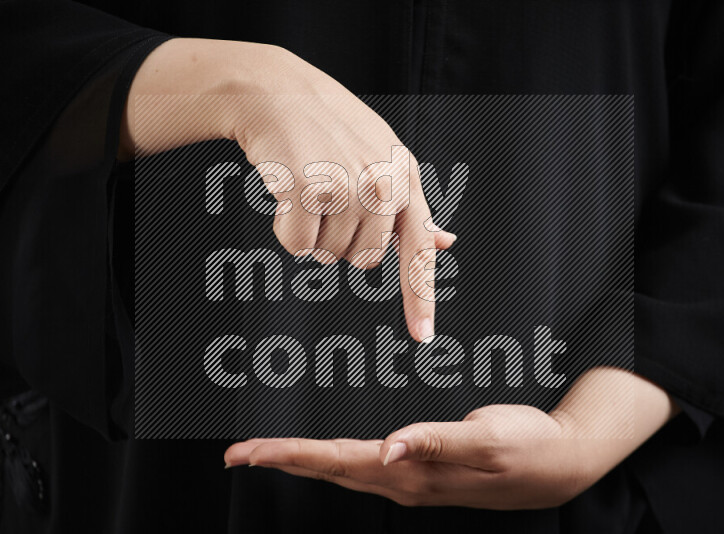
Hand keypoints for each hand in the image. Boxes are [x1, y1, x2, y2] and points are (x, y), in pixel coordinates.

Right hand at [120, 38, 455, 340]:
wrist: (278, 93)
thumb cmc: (330, 129)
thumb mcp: (384, 159)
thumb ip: (412, 207)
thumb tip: (446, 243)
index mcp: (405, 179)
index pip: (417, 251)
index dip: (420, 298)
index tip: (423, 337)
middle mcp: (382, 186)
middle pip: (364, 260)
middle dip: (341, 242)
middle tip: (327, 201)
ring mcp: (347, 188)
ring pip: (328, 256)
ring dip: (312, 232)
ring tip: (308, 189)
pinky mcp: (310, 191)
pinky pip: (298, 246)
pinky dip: (286, 229)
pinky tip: (286, 193)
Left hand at [224, 368, 678, 508]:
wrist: (558, 464)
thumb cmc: (525, 446)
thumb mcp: (487, 439)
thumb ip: (437, 443)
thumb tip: (391, 449)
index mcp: (412, 473)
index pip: (337, 462)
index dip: (290, 457)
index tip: (249, 453)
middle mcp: (404, 482)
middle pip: (329, 471)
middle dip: (281, 462)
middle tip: (239, 454)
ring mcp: (412, 483)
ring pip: (343, 472)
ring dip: (302, 463)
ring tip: (267, 454)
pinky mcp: (422, 475)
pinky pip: (363, 469)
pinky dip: (332, 462)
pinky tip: (325, 458)